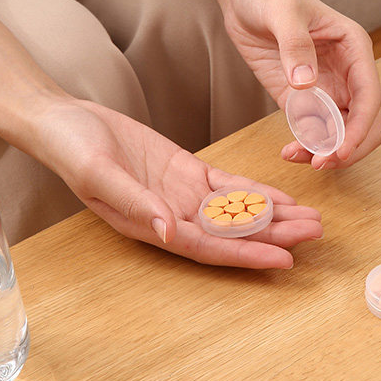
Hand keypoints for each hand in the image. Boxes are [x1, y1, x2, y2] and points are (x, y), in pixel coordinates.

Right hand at [30, 97, 321, 267]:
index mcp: (150, 225)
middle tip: (316, 232)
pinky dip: (255, 191)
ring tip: (311, 217)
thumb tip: (168, 231)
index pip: (208, 247)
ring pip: (236, 211)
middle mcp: (172, 215)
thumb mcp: (98, 172)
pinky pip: (227, 185)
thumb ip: (134, 202)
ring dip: (273, 215)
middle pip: (232, 233)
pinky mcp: (185, 169)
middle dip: (275, 235)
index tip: (284, 259)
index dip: (246, 254)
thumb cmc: (72, 149)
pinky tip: (282, 196)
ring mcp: (180, 193)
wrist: (64, 120)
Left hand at [222, 0, 380, 169]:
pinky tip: (288, 150)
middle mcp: (346, 71)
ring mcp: (325, 87)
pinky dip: (307, 146)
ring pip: (341, 132)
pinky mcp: (301, 97)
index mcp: (354, 47)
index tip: (340, 150)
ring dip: (326, 151)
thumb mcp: (282, 11)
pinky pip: (314, 130)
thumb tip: (306, 83)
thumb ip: (295, 45)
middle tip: (319, 162)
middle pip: (366, 121)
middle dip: (349, 147)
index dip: (360, 128)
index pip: (369, 96)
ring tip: (295, 156)